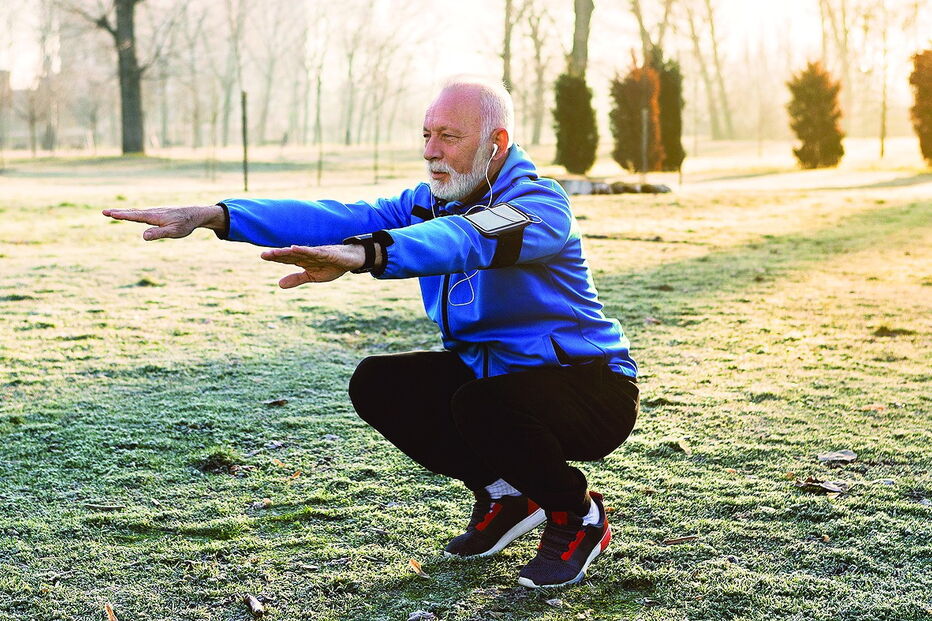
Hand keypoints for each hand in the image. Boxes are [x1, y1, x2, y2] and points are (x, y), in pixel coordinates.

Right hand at [102, 205, 224, 239]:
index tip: (110, 213)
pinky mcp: (157, 213)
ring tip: (112, 213)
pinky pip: (142, 213)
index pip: (135, 216)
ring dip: (124, 212)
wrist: (195, 214)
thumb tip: (143, 236)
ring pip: (137, 212)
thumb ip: (159, 233)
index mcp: (154, 216)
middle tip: (104, 212)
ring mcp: (154, 212)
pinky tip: (129, 214)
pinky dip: (132, 213)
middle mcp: (152, 212)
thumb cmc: (185, 224)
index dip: (122, 215)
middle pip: (133, 213)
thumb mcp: (174, 232)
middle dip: (118, 213)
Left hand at [260, 244, 366, 287]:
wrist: (350, 260)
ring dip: (287, 252)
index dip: (275, 257)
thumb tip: (279, 285)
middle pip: (290, 254)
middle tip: (264, 255)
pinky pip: (313, 251)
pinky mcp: (326, 252)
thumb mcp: (312, 276)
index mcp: (303, 260)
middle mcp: (307, 255)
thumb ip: (296, 279)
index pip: (287, 259)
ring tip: (275, 252)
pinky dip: (304, 250)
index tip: (263, 256)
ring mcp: (316, 253)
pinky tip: (294, 248)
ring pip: (299, 252)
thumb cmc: (332, 266)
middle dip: (277, 254)